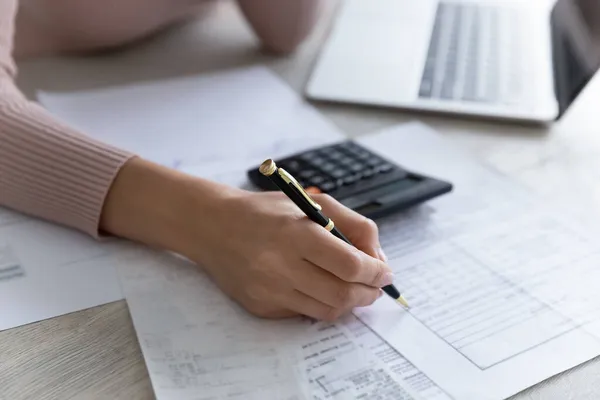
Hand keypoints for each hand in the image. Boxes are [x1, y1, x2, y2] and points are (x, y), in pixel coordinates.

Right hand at [190, 190, 393, 320]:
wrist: (213, 226)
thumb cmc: (266, 212)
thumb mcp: (312, 203)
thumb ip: (352, 225)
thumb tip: (377, 258)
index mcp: (296, 234)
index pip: (350, 264)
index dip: (376, 272)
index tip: (385, 272)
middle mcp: (280, 266)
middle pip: (342, 294)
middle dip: (368, 293)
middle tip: (375, 287)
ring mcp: (269, 290)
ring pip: (326, 310)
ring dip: (349, 302)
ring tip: (352, 288)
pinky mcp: (260, 306)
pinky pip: (303, 313)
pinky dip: (320, 303)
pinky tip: (318, 287)